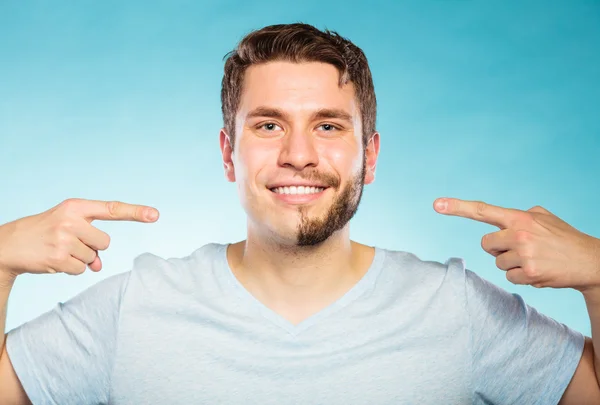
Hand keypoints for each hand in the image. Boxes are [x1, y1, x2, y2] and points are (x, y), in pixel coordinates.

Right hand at [0, 198, 158, 277]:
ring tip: (58, 250)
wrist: (9, 245)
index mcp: (75, 206)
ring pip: (93, 258)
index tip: (155, 215)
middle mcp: (71, 220)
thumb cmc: (45, 233)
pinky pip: (81, 270)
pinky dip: (71, 269)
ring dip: (80, 259)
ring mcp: (64, 239)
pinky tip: (54, 260)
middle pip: (105, 242)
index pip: (112, 209)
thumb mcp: (67, 227)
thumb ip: (89, 240)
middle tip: (68, 242)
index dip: (135, 212)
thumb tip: (98, 266)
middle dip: (92, 247)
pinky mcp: (58, 258)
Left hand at [433, 197, 599, 290]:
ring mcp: (524, 254)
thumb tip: (500, 219)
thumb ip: (519, 215)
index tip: (436, 204)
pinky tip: (539, 271)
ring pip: (498, 263)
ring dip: (512, 263)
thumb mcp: (543, 217)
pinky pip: (509, 277)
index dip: (457, 207)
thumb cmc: (563, 238)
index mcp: (520, 217)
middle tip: (522, 248)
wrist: (590, 262)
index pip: (482, 210)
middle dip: (498, 248)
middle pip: (486, 244)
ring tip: (535, 259)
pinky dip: (521, 276)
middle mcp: (519, 233)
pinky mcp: (529, 273)